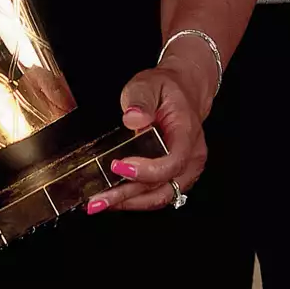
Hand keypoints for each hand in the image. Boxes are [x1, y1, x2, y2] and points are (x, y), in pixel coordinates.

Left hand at [88, 42, 217, 214]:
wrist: (184, 93)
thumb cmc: (166, 90)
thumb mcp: (149, 84)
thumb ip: (140, 99)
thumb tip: (133, 118)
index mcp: (187, 133)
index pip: (173, 161)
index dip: (146, 170)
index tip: (119, 166)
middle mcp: (191, 156)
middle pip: (162, 186)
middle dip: (127, 196)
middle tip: (98, 199)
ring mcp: (186, 170)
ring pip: (159, 197)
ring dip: (129, 203)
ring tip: (99, 204)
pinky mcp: (176, 177)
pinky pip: (157, 195)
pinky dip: (135, 200)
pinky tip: (112, 199)